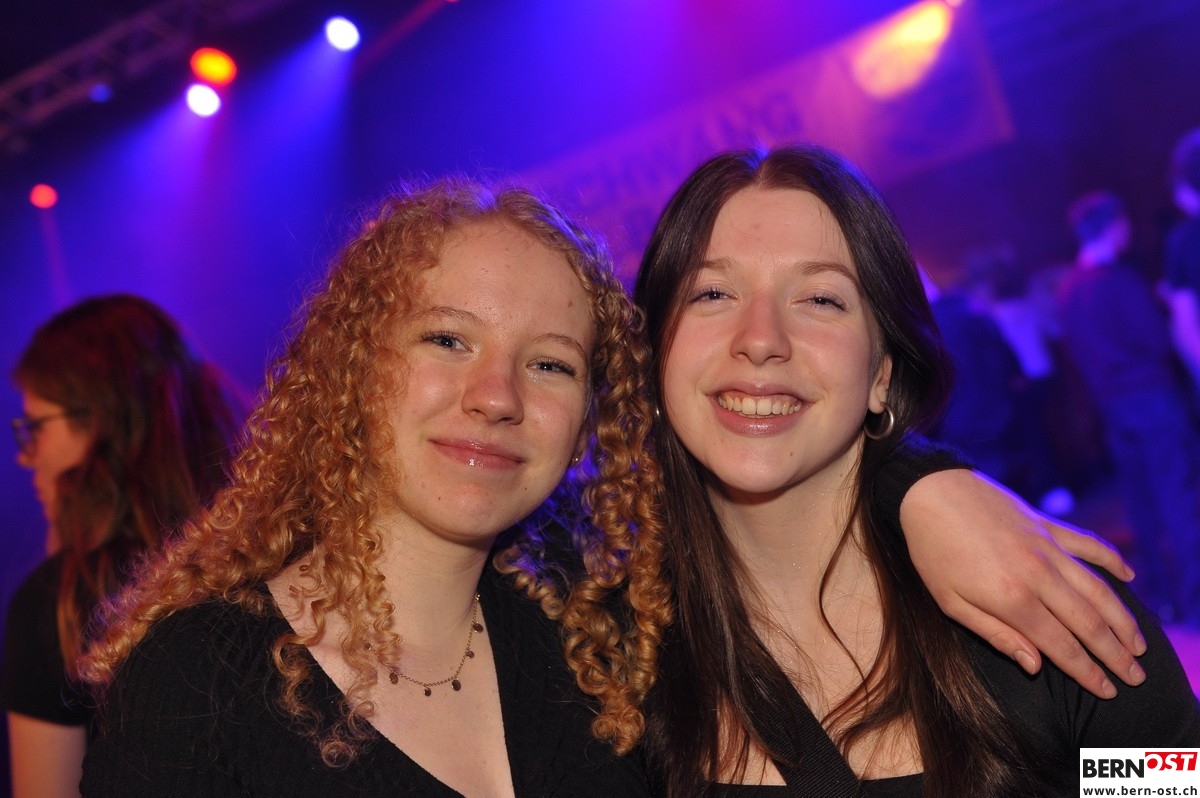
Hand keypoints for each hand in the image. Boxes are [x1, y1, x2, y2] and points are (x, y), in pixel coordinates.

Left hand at [900, 469, 1145, 698]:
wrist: (931, 491)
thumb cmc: (933, 551)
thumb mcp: (951, 602)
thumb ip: (996, 635)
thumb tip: (1035, 665)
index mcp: (1012, 599)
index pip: (1062, 646)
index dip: (1088, 671)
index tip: (1108, 690)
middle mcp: (1039, 575)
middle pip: (1089, 623)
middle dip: (1116, 654)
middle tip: (1136, 677)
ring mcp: (1048, 547)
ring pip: (1098, 589)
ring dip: (1123, 620)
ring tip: (1139, 644)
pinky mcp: (1048, 524)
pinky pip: (1090, 544)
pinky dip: (1113, 560)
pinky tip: (1129, 576)